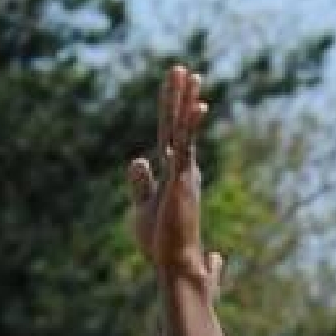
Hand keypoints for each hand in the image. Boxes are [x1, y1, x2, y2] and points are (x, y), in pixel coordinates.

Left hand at [128, 62, 218, 285]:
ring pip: (184, 130)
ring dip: (186, 101)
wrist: (174, 266)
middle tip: (182, 69)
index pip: (170, 135)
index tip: (175, 89)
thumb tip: (138, 159)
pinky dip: (190, 125)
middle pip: (178, 125)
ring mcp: (184, 173)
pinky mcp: (181, 180)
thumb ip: (141, 183)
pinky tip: (197, 105)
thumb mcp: (142, 207)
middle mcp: (183, 170)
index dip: (171, 111)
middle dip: (180, 97)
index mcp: (174, 175)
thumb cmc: (161, 244)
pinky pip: (186, 146)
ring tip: (190, 74)